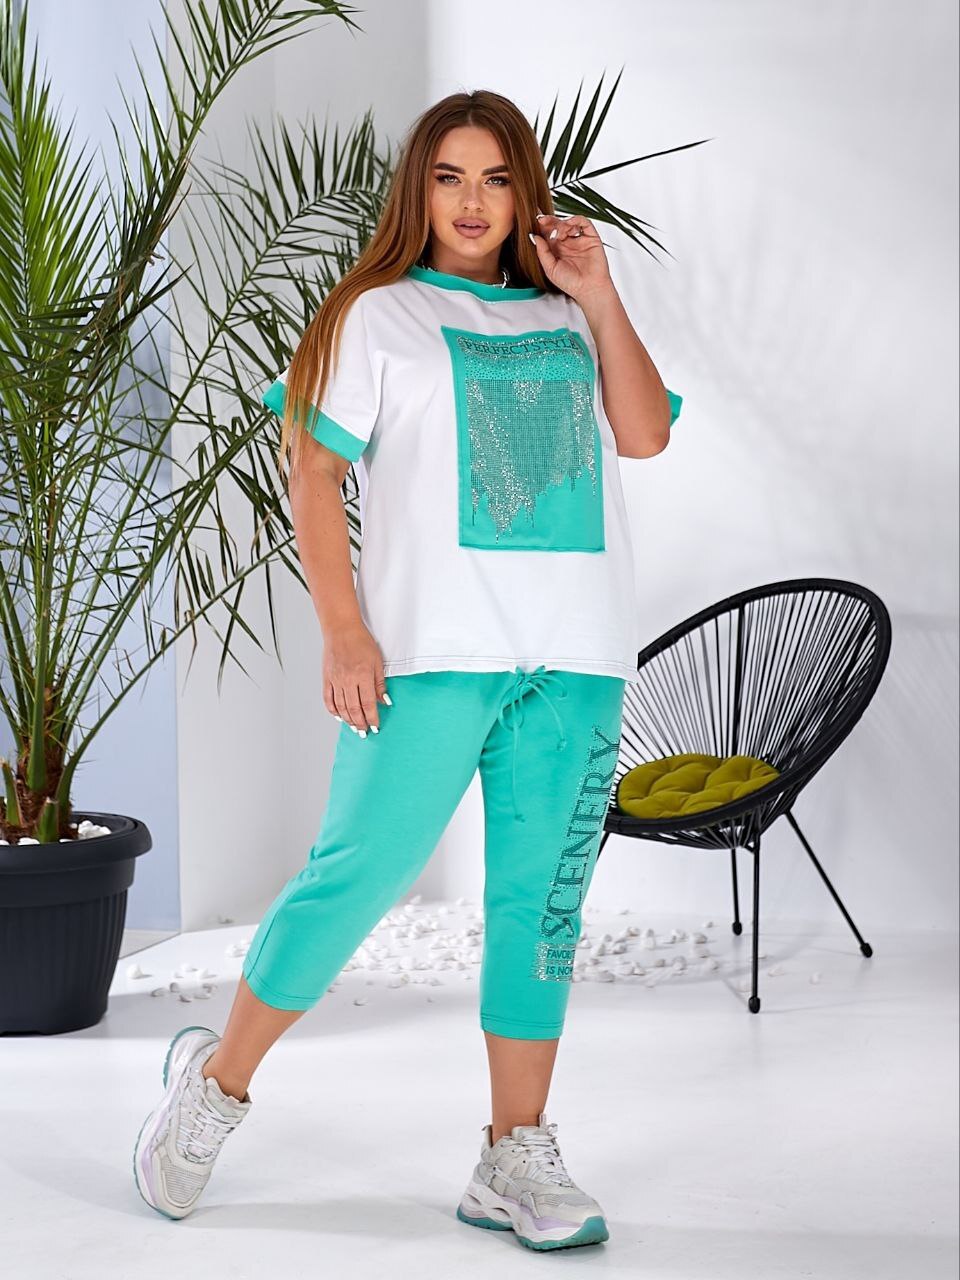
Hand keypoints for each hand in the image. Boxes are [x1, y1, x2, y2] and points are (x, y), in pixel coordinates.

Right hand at [322, 620, 389, 735]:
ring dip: (348, 720)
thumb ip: (380, 683)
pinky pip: (328, 699)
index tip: (375, 726)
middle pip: (354, 709)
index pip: (368, 704)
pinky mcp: (327, 678)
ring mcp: (335, 680)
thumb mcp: (377, 661)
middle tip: (364, 732)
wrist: (341, 630)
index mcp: (363, 676)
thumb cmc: (360, 642)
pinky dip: (333, 710)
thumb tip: (384, 701)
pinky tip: (339, 716)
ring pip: (341, 707)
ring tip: (354, 727)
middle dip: (360, 723)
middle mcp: (348, 680)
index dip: (372, 718)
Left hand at [529, 212, 613, 301]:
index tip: (533, 220)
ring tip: (558, 230)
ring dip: (561, 223)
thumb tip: (534, 236)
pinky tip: (569, 223)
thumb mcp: (550, 268)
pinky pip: (584, 223)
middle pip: (557, 226)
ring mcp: (579, 240)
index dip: (541, 227)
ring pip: (569, 223)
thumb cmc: (571, 283)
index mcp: (556, 251)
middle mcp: (567, 244)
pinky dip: (576, 219)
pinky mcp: (591, 238)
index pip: (547, 234)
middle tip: (542, 219)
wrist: (589, 289)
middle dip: (549, 221)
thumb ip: (542, 252)